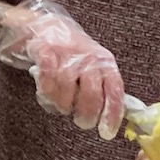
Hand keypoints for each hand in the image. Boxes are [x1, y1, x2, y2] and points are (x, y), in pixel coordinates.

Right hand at [0, 0, 124, 137]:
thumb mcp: (95, 65)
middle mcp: (88, 56)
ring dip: (63, 105)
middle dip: (86, 115)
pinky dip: (46, 92)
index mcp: (105, 61)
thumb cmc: (73, 53)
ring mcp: (66, 53)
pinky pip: (47, 80)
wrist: (47, 26)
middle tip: (82, 122)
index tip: (106, 133)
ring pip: (66, 89)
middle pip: (90, 94)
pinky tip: (47, 95)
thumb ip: (104, 87)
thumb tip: (114, 118)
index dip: (112, 114)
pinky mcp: (46, 52)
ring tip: (62, 107)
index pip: (114, 90)